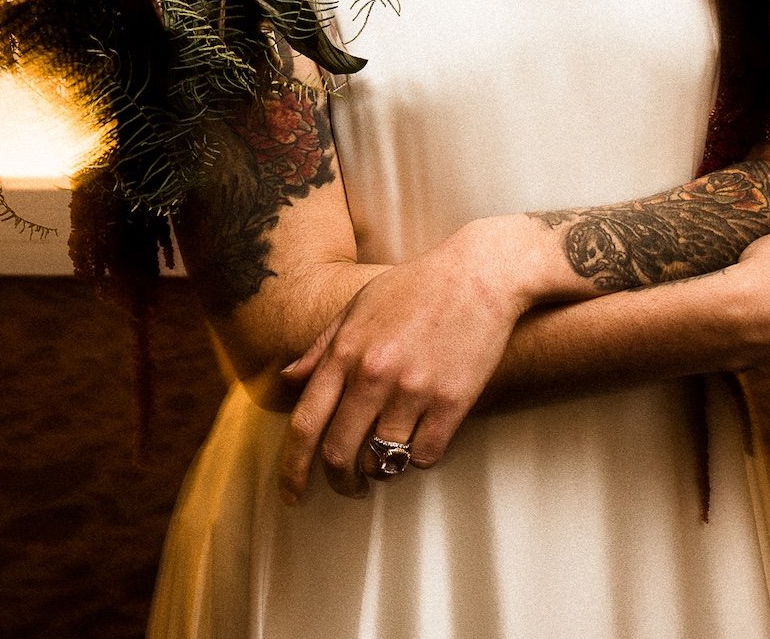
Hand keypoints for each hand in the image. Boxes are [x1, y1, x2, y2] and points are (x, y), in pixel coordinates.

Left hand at [276, 225, 531, 503]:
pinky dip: (417, 459)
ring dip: (380, 473)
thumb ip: (322, 346)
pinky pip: (424, 455)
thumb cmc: (417, 286)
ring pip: (383, 461)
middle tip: (348, 486)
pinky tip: (420, 443)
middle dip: (339, 481)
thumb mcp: (359, 306)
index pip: (305, 424)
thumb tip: (287, 378)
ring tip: (386, 463)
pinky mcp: (452, 401)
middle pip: (339, 453)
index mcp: (346, 352)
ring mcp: (414, 390)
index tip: (292, 495)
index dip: (292, 469)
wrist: (481, 273)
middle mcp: (374, 374)